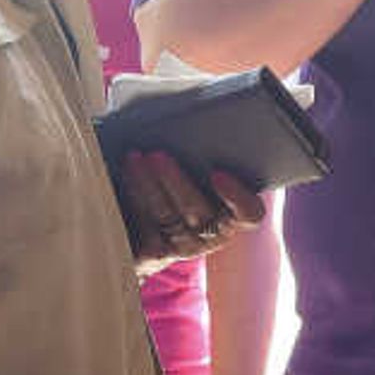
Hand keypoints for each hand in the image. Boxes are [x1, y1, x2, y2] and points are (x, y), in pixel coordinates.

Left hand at [119, 152, 264, 265]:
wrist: (157, 225)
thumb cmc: (187, 183)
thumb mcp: (203, 171)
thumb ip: (207, 156)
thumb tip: (201, 121)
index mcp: (235, 216)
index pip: (249, 214)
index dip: (237, 196)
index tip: (217, 173)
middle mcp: (212, 235)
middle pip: (198, 211)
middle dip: (175, 181)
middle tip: (157, 154)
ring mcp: (183, 246)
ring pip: (167, 215)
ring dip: (148, 184)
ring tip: (134, 158)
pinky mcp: (155, 253)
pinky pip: (145, 225)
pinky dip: (134, 197)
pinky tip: (125, 176)